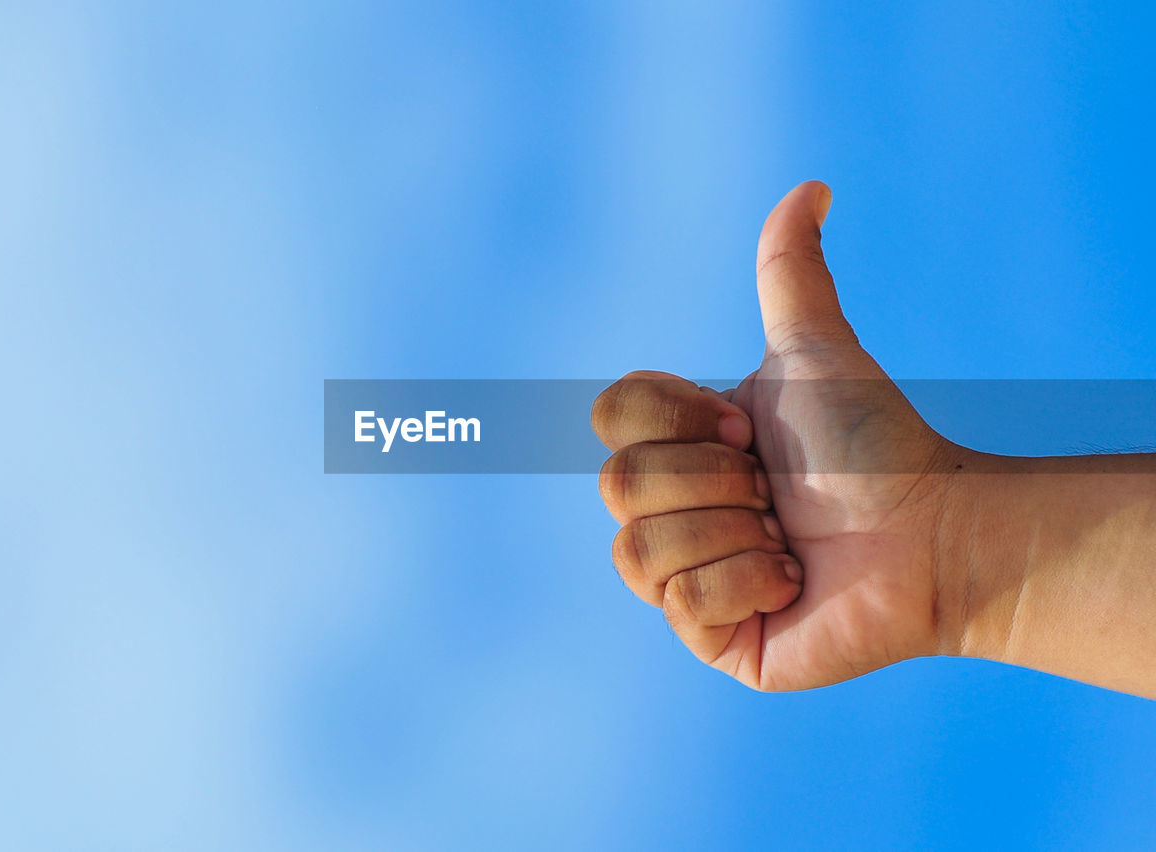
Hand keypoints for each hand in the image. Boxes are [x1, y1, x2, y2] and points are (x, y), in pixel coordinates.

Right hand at [593, 181, 965, 690]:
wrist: (932, 532)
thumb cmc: (874, 444)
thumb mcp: (815, 353)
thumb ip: (791, 273)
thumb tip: (813, 185)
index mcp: (676, 448)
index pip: (611, 417)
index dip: (680, 417)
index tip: (751, 427)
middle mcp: (668, 512)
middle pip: (618, 486)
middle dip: (714, 479)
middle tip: (774, 488)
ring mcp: (683, 579)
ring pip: (639, 551)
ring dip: (733, 534)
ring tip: (787, 538)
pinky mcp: (709, 636)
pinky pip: (683, 605)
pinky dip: (750, 582)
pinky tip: (793, 582)